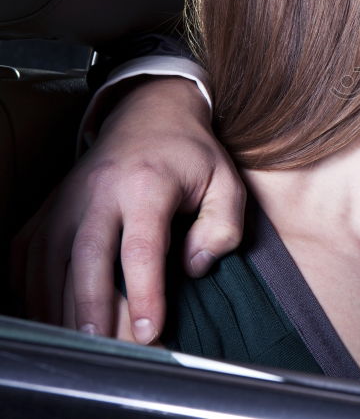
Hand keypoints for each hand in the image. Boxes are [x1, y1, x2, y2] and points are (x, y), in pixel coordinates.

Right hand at [11, 77, 245, 341]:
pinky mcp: (50, 208)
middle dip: (91, 307)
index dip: (143, 293)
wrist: (148, 115)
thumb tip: (195, 267)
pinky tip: (48, 314)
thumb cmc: (191, 156)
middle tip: (102, 348)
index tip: (149, 332)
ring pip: (50, 260)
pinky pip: (29, 253)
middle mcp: (100, 192)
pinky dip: (32, 287)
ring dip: (59, 306)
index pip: (142, 248)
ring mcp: (68, 199)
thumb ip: (223, 226)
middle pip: (87, 257)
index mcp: (147, 185)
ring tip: (80, 344)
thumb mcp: (227, 182)